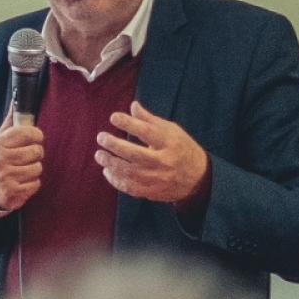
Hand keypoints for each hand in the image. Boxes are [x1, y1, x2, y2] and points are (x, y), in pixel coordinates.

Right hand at [0, 113, 44, 212]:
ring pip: (37, 168)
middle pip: (36, 151)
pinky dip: (32, 184)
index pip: (27, 133)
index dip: (36, 135)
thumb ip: (11, 121)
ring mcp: (5, 177)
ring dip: (34, 171)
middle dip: (36, 155)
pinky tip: (22, 183)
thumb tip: (17, 100)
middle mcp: (0, 159)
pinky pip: (35, 184)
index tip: (35, 138)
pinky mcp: (12, 192)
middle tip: (27, 157)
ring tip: (23, 171)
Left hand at [96, 101, 210, 204]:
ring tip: (99, 155)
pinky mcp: (152, 192)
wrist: (198, 179)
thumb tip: (132, 106)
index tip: (113, 117)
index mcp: (169, 143)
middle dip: (114, 145)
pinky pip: (129, 188)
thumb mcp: (172, 131)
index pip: (146, 132)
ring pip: (129, 173)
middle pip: (134, 154)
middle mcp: (163, 162)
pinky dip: (116, 180)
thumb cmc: (182, 149)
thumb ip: (150, 120)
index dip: (128, 123)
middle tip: (101, 138)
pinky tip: (107, 171)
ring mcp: (157, 179)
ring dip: (111, 164)